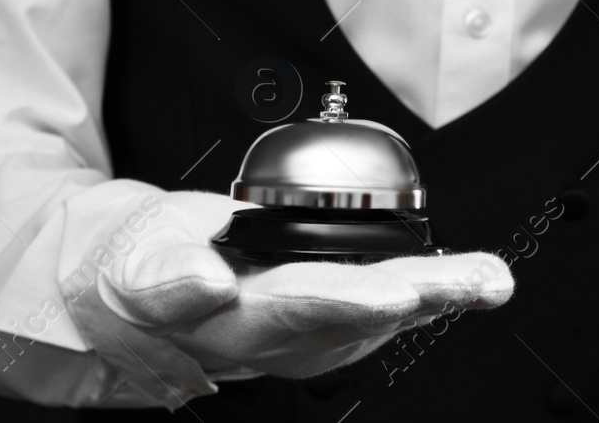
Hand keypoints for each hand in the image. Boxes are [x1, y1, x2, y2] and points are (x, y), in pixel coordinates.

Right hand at [97, 204, 512, 379]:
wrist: (111, 289)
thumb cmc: (123, 263)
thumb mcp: (127, 257)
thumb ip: (164, 274)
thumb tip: (204, 281)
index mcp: (217, 322)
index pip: (289, 310)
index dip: (345, 305)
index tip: (396, 293)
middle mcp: (262, 340)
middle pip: (351, 319)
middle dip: (417, 298)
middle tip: (477, 279)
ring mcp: (286, 338)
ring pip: (372, 319)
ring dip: (434, 298)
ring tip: (487, 276)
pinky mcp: (303, 324)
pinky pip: (370, 313)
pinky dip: (420, 295)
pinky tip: (460, 282)